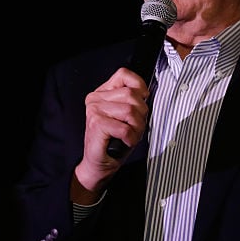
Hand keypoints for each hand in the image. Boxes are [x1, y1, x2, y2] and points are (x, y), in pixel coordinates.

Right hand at [72, 67, 149, 200]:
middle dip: (141, 114)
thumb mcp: (126, 117)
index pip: (124, 74)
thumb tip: (146, 93)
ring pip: (130, 111)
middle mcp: (95, 99)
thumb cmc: (114, 141)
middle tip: (136, 127)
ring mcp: (94, 111)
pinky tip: (126, 142)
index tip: (143, 99)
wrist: (99, 165)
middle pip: (131, 94)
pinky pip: (125, 127)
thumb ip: (133, 101)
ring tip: (131, 136)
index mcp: (102, 93)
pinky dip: (131, 137)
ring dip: (137, 127)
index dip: (139, 86)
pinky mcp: (96, 124)